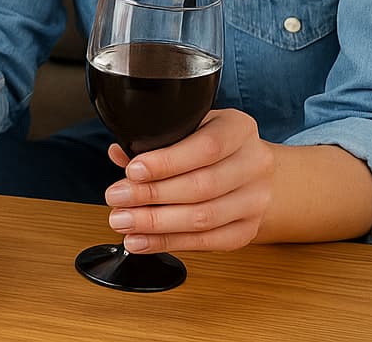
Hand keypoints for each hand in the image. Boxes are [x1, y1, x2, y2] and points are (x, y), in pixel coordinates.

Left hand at [102, 108, 275, 253]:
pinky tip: (140, 241)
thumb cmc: (214, 145)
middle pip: (202, 186)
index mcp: (238, 130)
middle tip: (116, 198)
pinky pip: (206, 242)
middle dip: (152, 195)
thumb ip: (157, 139)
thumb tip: (119, 153)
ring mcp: (255, 201)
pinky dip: (168, 243)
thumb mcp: (191, 128)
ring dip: (156, 223)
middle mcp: (254, 164)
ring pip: (203, 218)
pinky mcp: (247, 231)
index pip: (206, 147)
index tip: (133, 171)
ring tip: (122, 221)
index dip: (167, 161)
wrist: (253, 172)